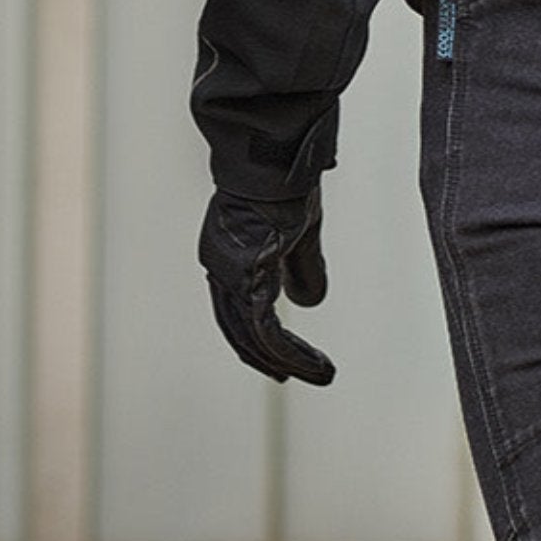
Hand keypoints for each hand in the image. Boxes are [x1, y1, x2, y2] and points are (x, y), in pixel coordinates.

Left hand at [198, 188, 334, 385]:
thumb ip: (302, 268)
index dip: (257, 336)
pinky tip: (309, 364)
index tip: (281, 357)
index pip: (238, 308)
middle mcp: (221, 268)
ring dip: (287, 362)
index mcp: (228, 255)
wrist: (275, 163)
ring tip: (319, 375)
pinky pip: (266, 330)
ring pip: (254, 337)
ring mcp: (229, 275)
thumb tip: (306, 303)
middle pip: (239, 330)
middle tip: (295, 377)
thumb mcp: (300, 233)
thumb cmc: (283, 186)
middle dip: (269, 359)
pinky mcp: (247, 280)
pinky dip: (289, 353)